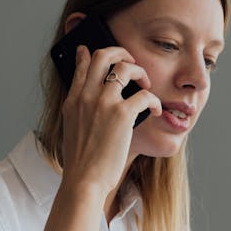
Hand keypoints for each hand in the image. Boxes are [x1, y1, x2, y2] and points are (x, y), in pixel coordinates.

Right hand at [59, 45, 161, 195]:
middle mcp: (86, 96)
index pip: (82, 65)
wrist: (84, 181)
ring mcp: (103, 103)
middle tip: (132, 62)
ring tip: (147, 84)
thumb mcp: (73, 130)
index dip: (88, 54)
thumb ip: (81, 111)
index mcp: (73, 101)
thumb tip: (94, 103)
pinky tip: (157, 110)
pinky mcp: (121, 115)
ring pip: (125, 68)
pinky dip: (155, 101)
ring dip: (140, 72)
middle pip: (103, 56)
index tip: (91, 49)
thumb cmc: (82, 163)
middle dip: (121, 52)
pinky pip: (144, 95)